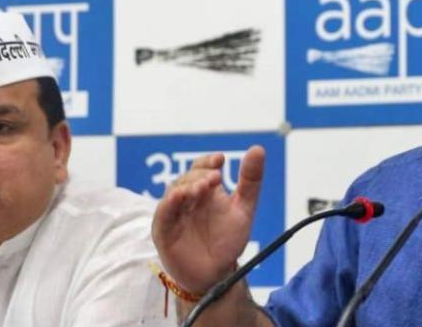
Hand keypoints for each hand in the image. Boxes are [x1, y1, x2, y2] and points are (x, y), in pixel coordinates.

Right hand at [152, 145, 264, 293]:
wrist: (217, 273)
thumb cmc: (227, 240)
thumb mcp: (244, 208)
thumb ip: (251, 181)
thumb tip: (258, 148)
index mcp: (205, 190)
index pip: (201, 167)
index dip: (208, 161)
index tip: (220, 159)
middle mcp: (187, 198)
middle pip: (188, 177)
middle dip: (201, 175)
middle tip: (216, 178)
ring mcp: (174, 213)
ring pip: (174, 191)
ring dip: (188, 186)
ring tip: (203, 187)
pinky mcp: (163, 230)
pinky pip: (163, 213)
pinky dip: (170, 203)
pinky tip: (180, 197)